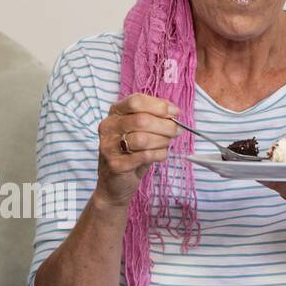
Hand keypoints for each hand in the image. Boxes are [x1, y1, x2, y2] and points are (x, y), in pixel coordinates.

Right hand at [95, 94, 181, 208]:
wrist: (114, 184)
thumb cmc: (130, 154)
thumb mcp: (140, 131)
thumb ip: (154, 118)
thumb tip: (173, 111)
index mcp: (114, 113)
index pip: (136, 101)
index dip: (158, 105)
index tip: (174, 112)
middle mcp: (108, 128)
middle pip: (142, 120)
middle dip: (165, 126)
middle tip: (177, 131)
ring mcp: (109, 146)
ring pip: (143, 138)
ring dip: (162, 141)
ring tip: (166, 144)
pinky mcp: (115, 164)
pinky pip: (144, 156)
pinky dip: (158, 154)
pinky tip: (160, 155)